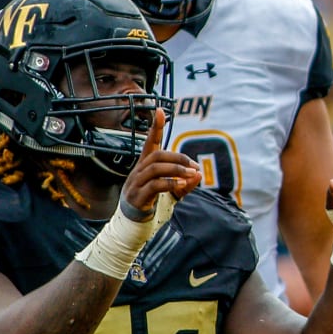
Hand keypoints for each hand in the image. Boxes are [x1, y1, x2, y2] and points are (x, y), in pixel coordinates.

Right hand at [120, 108, 200, 226]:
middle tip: (194, 166)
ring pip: (155, 168)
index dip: (155, 126)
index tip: (160, 110)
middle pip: (157, 155)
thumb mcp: (172, 191)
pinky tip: (181, 184)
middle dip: (178, 158)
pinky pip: (154, 185)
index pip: (150, 142)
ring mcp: (136, 183)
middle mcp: (139, 171)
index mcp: (146, 165)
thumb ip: (185, 182)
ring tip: (191, 174)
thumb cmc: (152, 202)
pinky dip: (170, 183)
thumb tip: (199, 174)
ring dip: (176, 169)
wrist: (132, 223)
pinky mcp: (137, 196)